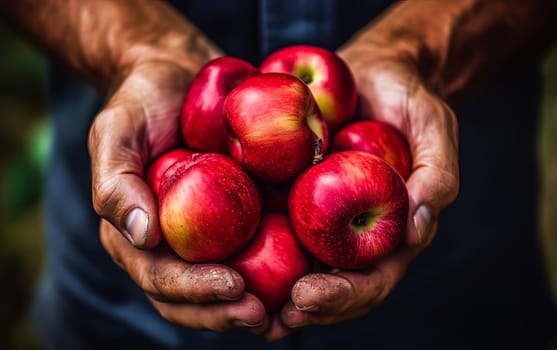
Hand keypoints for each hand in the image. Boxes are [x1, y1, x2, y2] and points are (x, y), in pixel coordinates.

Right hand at [89, 61, 269, 333]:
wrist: (179, 77)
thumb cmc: (143, 101)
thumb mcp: (117, 130)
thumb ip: (116, 182)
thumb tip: (142, 235)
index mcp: (135, 234)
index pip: (159, 277)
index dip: (194, 290)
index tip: (234, 285)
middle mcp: (167, 245)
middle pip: (189, 298)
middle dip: (222, 313)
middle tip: (261, 316)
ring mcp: (200, 237)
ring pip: (218, 291)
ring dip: (245, 309)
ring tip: (280, 316)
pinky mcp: (232, 222)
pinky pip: (249, 256)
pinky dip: (269, 278)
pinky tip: (298, 282)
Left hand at [271, 45, 458, 336]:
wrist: (373, 72)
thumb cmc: (408, 97)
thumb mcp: (433, 125)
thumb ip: (437, 173)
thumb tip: (418, 223)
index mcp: (393, 230)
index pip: (372, 279)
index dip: (343, 296)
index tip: (306, 296)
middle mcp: (356, 232)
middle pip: (333, 285)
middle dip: (306, 307)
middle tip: (274, 316)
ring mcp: (325, 217)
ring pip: (301, 268)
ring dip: (274, 295)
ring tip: (243, 305)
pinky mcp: (296, 195)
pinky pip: (275, 225)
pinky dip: (253, 249)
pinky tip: (225, 260)